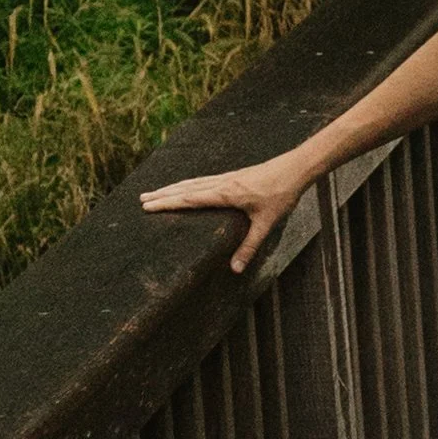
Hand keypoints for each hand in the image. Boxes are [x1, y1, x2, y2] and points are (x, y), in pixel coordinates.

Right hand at [140, 148, 316, 273]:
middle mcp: (222, 183)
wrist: (296, 168)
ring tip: (155, 191)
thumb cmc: (282, 194)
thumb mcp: (266, 223)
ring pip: (193, 182)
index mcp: (226, 193)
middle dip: (163, 194)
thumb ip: (250, 246)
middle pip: (186, 188)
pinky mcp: (235, 176)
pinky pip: (204, 180)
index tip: (148, 206)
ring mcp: (228, 177)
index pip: (190, 199)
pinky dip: (189, 183)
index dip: (168, 203)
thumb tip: (235, 270)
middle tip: (141, 199)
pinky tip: (187, 186)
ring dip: (173, 187)